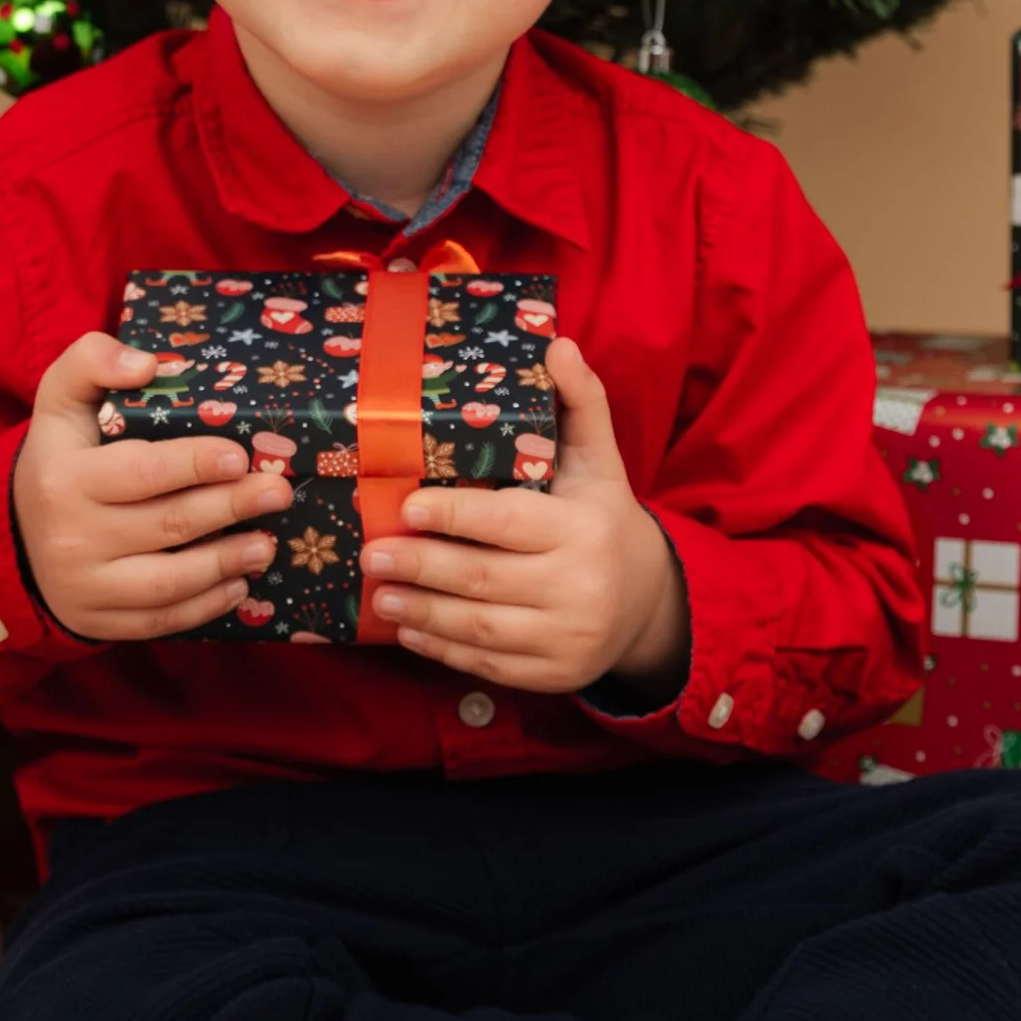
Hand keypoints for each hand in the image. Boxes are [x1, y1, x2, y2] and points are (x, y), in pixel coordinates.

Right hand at [12, 333, 292, 643]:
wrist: (14, 533)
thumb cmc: (58, 456)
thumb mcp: (60, 398)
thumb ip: (92, 361)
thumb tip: (146, 365)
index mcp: (63, 478)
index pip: (140, 472)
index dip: (193, 465)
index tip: (239, 457)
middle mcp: (70, 538)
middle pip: (167, 525)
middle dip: (231, 508)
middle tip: (277, 493)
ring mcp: (84, 587)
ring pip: (168, 582)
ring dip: (226, 563)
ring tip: (268, 544)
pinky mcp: (96, 622)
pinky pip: (159, 622)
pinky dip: (205, 607)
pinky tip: (239, 585)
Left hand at [360, 339, 686, 699]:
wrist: (649, 602)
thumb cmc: (605, 518)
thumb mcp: (599, 460)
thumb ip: (579, 403)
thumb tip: (557, 344)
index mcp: (585, 529)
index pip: (509, 521)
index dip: (455, 517)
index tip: (407, 506)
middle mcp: (580, 587)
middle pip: (483, 578)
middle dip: (421, 566)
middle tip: (371, 552)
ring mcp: (567, 638)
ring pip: (479, 628)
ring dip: (421, 611)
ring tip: (378, 592)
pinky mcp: (555, 676)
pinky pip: (488, 666)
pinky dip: (442, 649)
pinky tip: (407, 629)